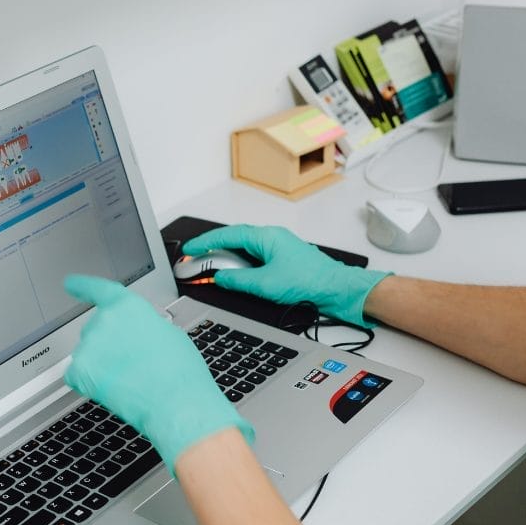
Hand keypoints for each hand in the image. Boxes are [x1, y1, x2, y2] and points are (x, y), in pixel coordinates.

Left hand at [63, 275, 252, 472]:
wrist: (174, 401)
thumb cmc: (179, 371)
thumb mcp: (168, 333)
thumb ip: (143, 325)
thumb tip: (136, 333)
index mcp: (127, 306)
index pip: (98, 289)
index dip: (82, 286)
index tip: (70, 283)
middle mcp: (104, 320)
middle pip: (96, 330)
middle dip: (108, 345)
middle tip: (133, 363)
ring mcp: (89, 345)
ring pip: (88, 355)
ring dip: (101, 365)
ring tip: (130, 379)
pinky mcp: (79, 370)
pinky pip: (77, 375)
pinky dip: (89, 383)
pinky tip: (113, 388)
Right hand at [183, 225, 390, 327]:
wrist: (337, 289)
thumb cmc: (309, 281)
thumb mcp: (265, 284)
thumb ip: (238, 281)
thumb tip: (220, 279)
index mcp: (265, 237)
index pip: (227, 236)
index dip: (204, 243)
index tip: (189, 249)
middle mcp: (271, 238)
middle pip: (234, 240)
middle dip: (212, 250)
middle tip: (194, 261)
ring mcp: (278, 247)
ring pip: (244, 249)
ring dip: (227, 259)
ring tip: (211, 271)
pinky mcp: (283, 259)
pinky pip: (255, 257)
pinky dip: (241, 265)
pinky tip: (237, 276)